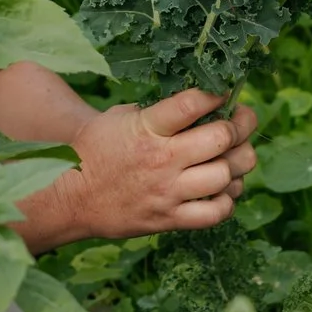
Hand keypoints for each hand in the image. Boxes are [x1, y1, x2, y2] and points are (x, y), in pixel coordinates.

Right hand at [57, 88, 258, 240]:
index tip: (226, 92)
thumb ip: (154, 110)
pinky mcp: (170, 219)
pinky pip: (217, 213)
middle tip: (239, 123)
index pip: (194, 103)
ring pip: (226, 176)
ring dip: (239, 164)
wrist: (72, 199)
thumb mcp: (117, 118)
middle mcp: (162, 160)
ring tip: (235, 157)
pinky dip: (228, 200)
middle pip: (222, 138)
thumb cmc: (94, 152)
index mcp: (147, 129)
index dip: (218, 94)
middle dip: (239, 126)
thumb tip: (194, 102)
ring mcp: (168, 192)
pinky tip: (223, 189)